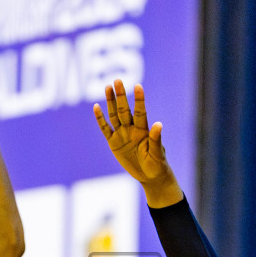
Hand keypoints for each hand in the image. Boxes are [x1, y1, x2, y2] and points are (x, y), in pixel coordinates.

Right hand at [94, 81, 180, 205]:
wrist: (149, 175)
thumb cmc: (157, 164)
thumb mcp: (157, 153)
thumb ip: (156, 139)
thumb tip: (159, 124)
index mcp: (143, 130)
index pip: (141, 112)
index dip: (139, 99)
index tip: (138, 85)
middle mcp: (132, 129)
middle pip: (124, 110)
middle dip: (121, 96)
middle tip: (117, 80)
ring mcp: (122, 134)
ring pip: (114, 115)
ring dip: (111, 102)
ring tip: (108, 87)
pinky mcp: (113, 143)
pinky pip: (105, 129)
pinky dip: (100, 119)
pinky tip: (96, 107)